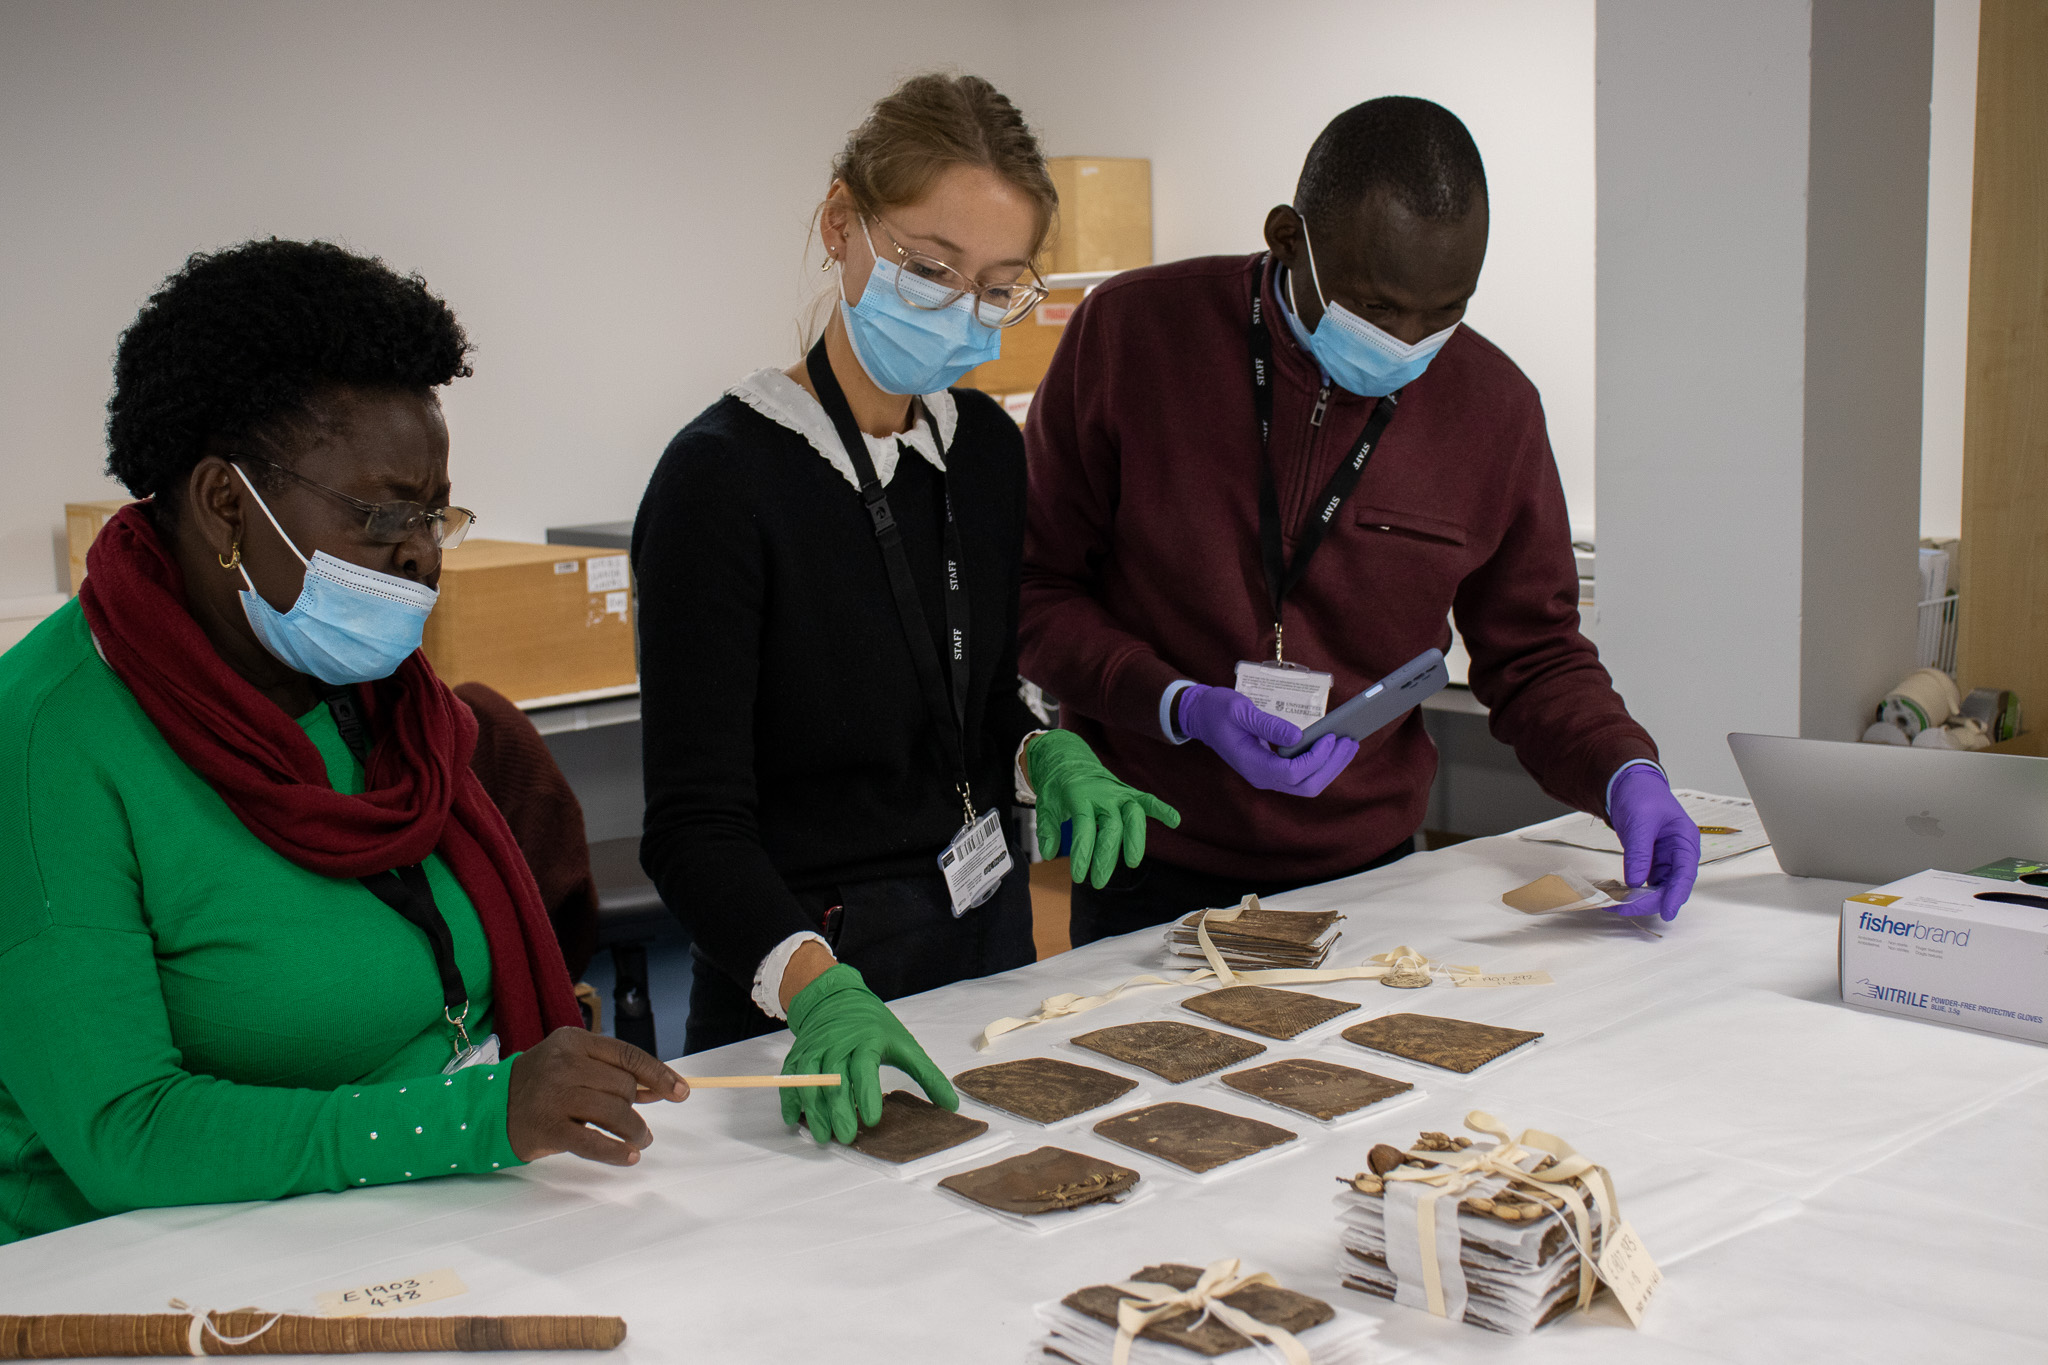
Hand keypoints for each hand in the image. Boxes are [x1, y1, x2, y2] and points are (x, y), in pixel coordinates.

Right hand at [506, 1027, 688, 1164]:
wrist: (488, 1108)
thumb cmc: (541, 1085)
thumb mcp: (573, 1064)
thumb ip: (612, 1072)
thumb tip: (660, 1087)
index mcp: (574, 1041)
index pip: (627, 1054)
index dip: (659, 1074)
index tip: (681, 1091)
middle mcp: (564, 1064)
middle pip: (623, 1085)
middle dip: (638, 1106)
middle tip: (639, 1123)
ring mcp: (554, 1096)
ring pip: (614, 1112)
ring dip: (635, 1130)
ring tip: (640, 1140)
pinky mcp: (547, 1128)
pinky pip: (592, 1142)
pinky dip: (617, 1151)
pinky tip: (630, 1156)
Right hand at [781, 963, 954, 1144]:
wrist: (837, 999)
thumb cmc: (874, 1026)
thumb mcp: (905, 1044)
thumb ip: (927, 1075)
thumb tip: (951, 1105)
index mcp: (866, 1040)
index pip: (864, 1068)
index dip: (865, 1094)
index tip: (872, 1120)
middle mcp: (837, 1044)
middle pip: (834, 1080)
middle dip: (838, 1111)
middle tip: (845, 1138)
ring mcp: (815, 1049)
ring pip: (809, 1081)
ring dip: (813, 1110)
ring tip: (822, 1136)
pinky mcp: (798, 1055)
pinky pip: (790, 1078)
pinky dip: (789, 1099)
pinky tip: (794, 1119)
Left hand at [1026, 730, 1180, 889]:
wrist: (1069, 759)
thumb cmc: (1057, 787)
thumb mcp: (1045, 804)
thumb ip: (1047, 829)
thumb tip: (1050, 853)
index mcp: (1079, 796)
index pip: (1084, 827)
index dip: (1083, 853)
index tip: (1079, 876)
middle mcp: (1103, 794)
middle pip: (1111, 827)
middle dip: (1106, 857)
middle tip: (1098, 882)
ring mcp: (1119, 793)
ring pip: (1133, 816)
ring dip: (1135, 839)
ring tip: (1132, 862)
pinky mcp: (1129, 793)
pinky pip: (1148, 801)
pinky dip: (1162, 809)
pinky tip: (1175, 821)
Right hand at [1176, 684, 1358, 796]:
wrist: (1202, 718)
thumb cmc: (1218, 711)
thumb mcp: (1241, 711)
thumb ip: (1268, 725)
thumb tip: (1298, 737)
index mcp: (1252, 764)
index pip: (1293, 772)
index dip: (1316, 758)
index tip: (1330, 737)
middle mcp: (1262, 777)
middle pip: (1306, 785)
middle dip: (1331, 765)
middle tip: (1349, 741)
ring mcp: (1268, 776)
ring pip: (1307, 785)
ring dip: (1330, 767)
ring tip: (1348, 744)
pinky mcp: (1273, 770)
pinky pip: (1302, 776)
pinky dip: (1321, 764)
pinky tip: (1333, 749)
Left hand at [1606, 766, 1700, 921]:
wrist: (1628, 785)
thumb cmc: (1642, 795)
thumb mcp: (1641, 821)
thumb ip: (1639, 852)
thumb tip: (1635, 881)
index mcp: (1684, 840)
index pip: (1685, 874)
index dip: (1677, 896)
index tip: (1667, 912)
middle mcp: (1678, 854)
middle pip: (1671, 886)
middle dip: (1649, 900)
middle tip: (1624, 906)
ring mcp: (1664, 860)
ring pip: (1657, 888)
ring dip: (1639, 898)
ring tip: (1615, 902)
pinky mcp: (1650, 863)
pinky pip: (1644, 882)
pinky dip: (1632, 890)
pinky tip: (1618, 894)